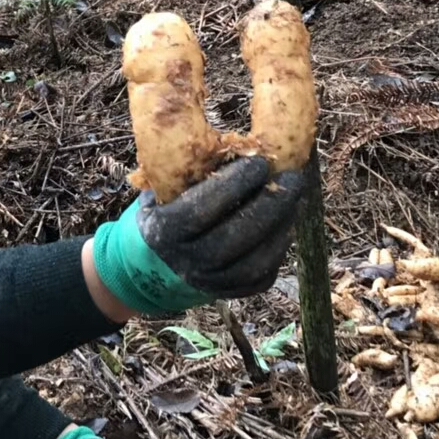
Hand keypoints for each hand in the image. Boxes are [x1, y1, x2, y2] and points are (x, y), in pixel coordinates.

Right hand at [92, 156, 305, 315]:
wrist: (143, 271)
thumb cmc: (158, 217)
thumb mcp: (159, 195)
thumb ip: (187, 175)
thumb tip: (232, 144)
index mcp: (165, 232)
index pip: (205, 207)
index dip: (236, 183)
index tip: (260, 162)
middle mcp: (188, 262)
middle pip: (238, 234)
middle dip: (271, 203)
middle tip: (293, 177)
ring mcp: (209, 283)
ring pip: (256, 259)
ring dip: (282, 226)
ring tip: (295, 198)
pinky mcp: (227, 294)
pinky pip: (261, 275)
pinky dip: (278, 248)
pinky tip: (286, 224)